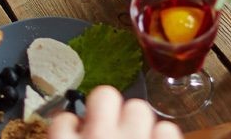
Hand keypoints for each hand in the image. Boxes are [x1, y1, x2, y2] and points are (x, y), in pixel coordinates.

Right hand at [49, 87, 181, 138]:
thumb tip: (71, 131)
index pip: (62, 120)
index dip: (70, 124)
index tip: (74, 129)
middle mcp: (100, 137)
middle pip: (105, 95)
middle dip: (107, 108)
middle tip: (108, 125)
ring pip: (138, 108)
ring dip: (136, 123)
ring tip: (134, 138)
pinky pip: (168, 129)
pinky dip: (163, 137)